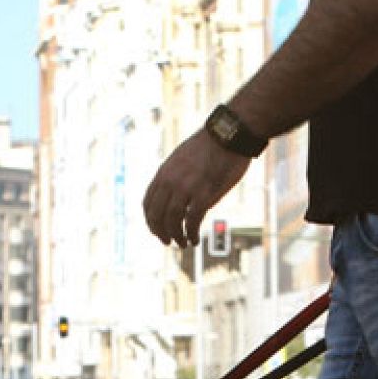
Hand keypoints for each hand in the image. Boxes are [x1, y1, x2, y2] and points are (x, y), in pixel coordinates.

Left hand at [142, 129, 249, 246]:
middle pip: (156, 215)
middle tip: (167, 242)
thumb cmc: (211, 145)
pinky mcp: (203, 193)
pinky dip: (191, 233)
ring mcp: (186, 187)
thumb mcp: (183, 158)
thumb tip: (177, 196)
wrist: (229, 135)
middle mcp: (170, 181)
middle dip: (160, 232)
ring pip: (172, 221)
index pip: (148, 202)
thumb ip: (175, 176)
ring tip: (183, 244)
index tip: (157, 229)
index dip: (151, 220)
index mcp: (164, 172)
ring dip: (175, 236)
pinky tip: (194, 239)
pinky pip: (192, 221)